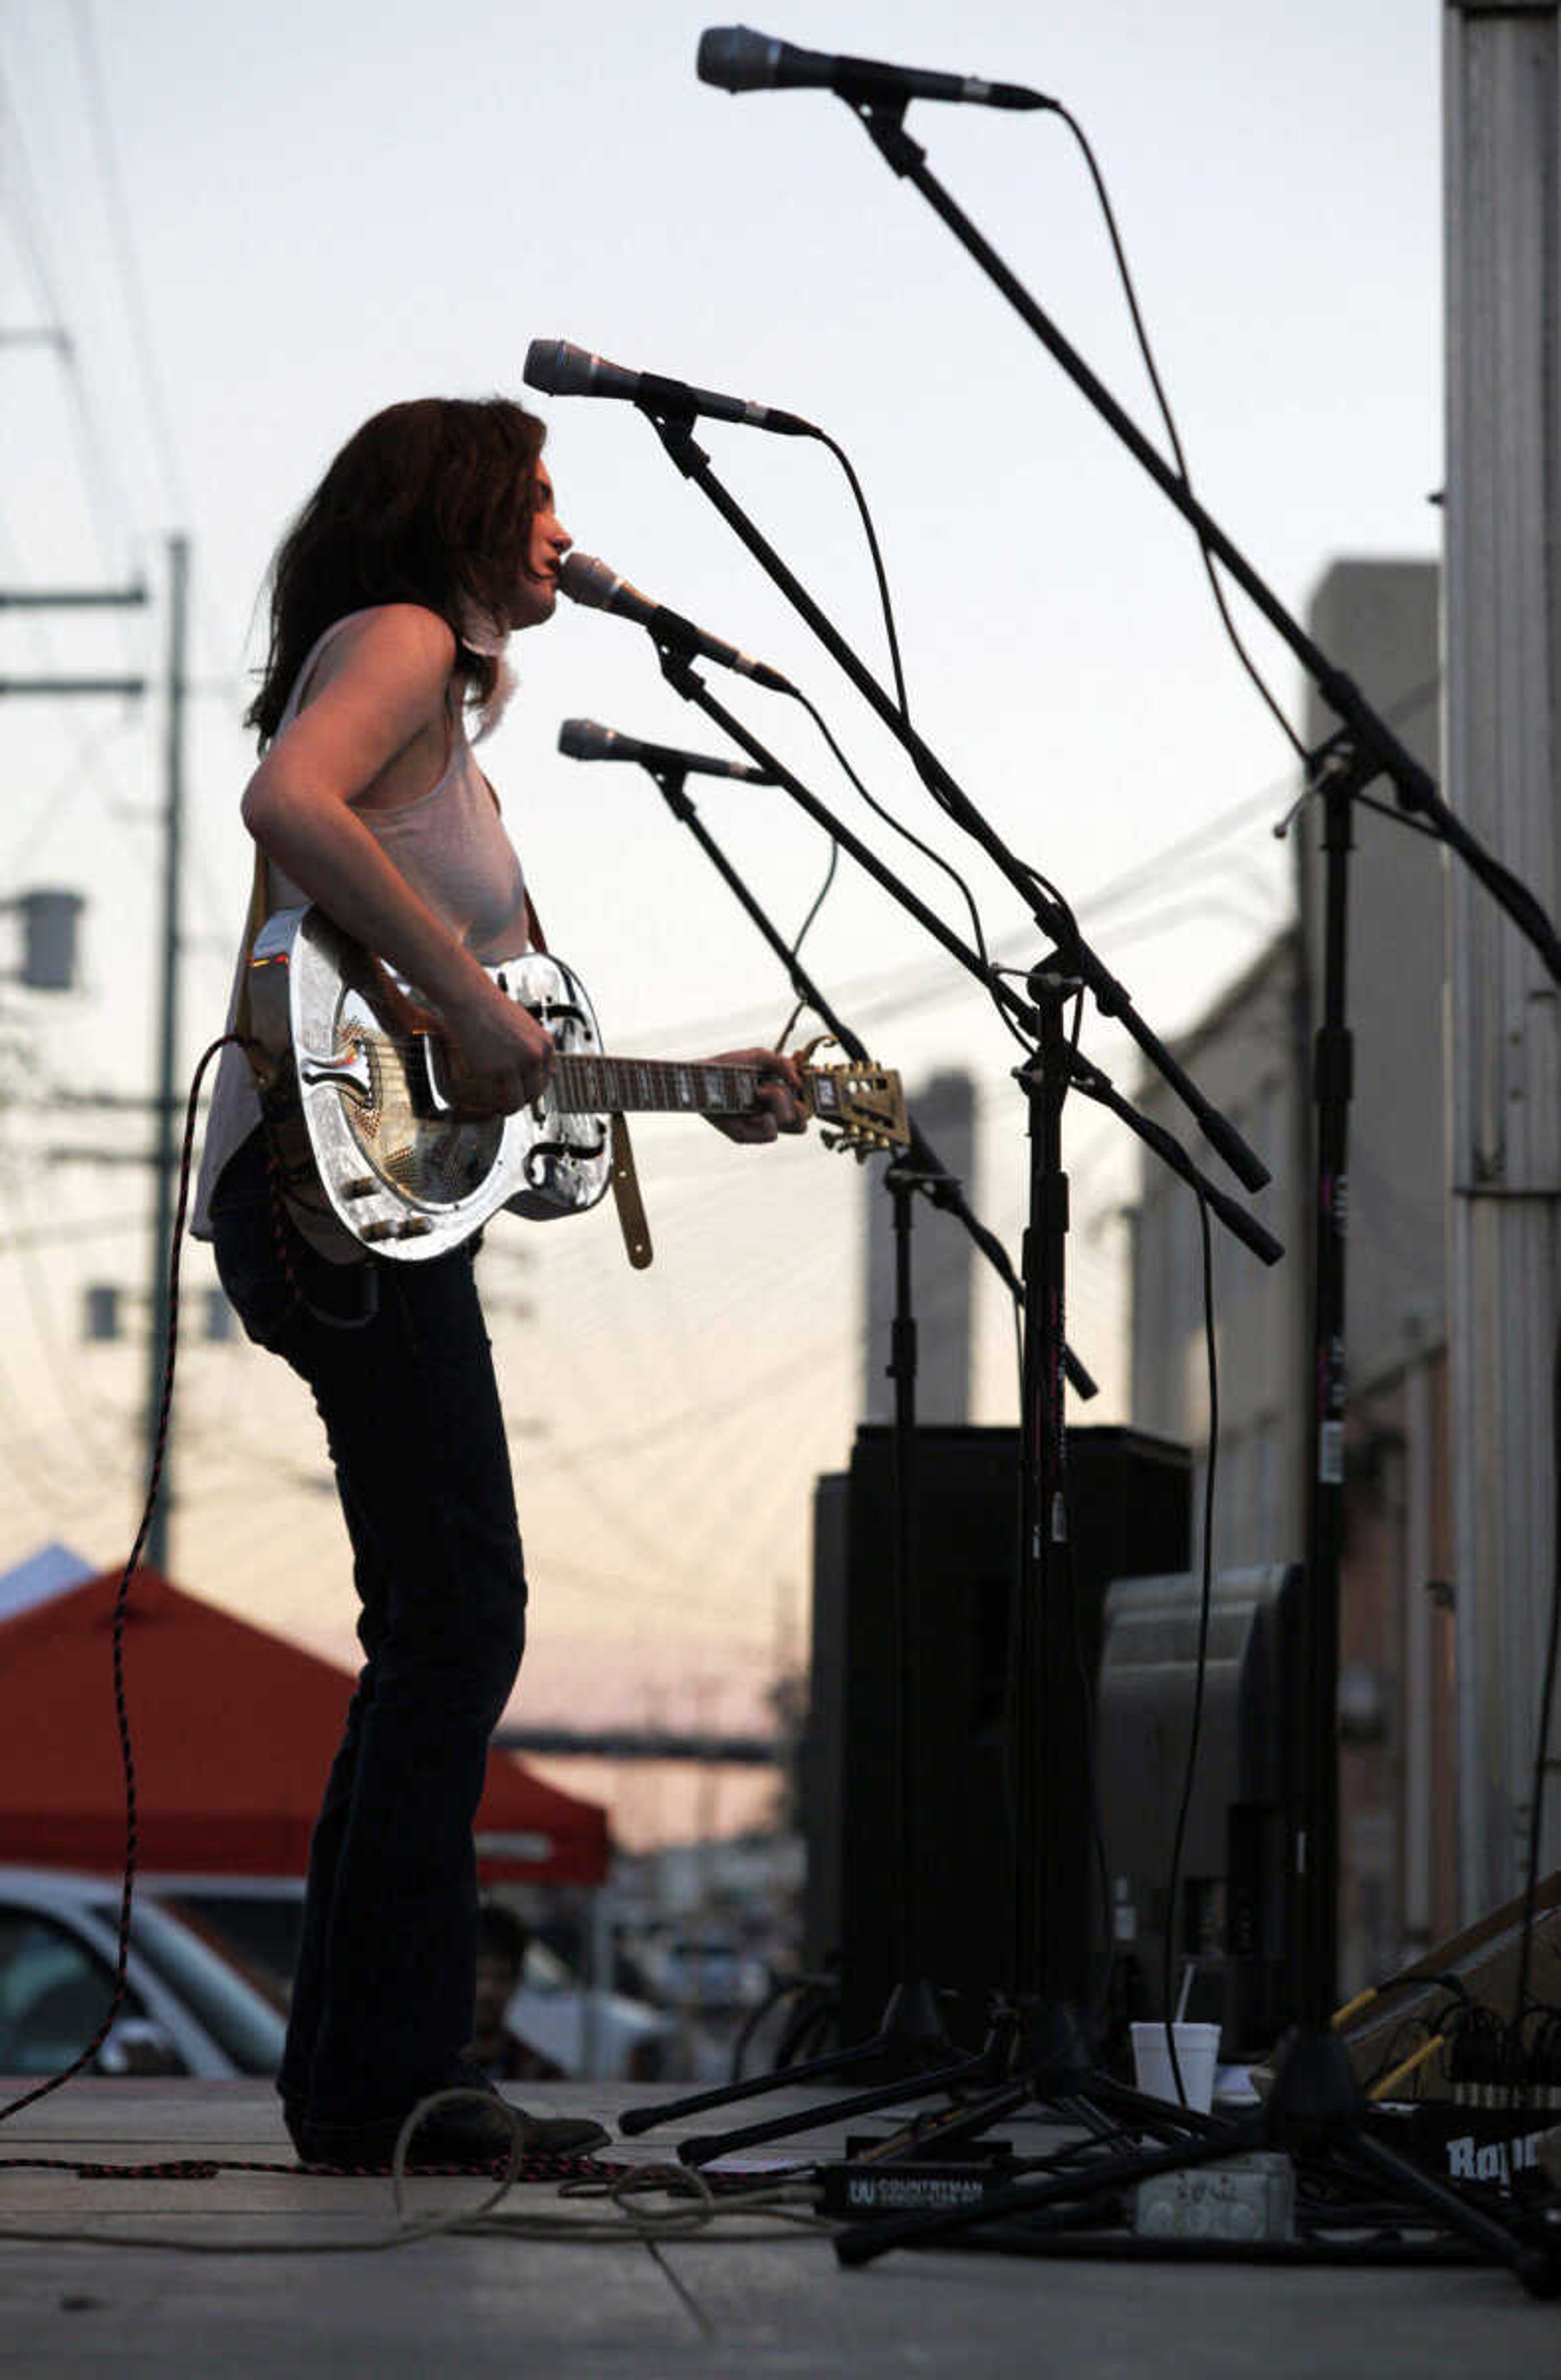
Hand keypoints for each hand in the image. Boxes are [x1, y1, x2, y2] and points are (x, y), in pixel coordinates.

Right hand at [438, 976, 555, 1114]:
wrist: (471, 998)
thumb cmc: (494, 1009)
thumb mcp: (527, 1028)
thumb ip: (537, 1050)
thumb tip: (553, 1074)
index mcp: (546, 1044)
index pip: (547, 1078)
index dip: (534, 1087)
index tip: (523, 1090)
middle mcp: (535, 1056)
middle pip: (536, 1092)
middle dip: (523, 1100)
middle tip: (511, 1101)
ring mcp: (515, 1064)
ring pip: (519, 1101)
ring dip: (511, 1107)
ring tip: (501, 1107)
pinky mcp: (494, 1070)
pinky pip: (499, 1097)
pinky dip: (495, 1104)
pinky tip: (491, 1102)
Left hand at [707, 1048, 808, 1143]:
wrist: (701, 1075)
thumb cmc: (729, 1066)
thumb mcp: (759, 1057)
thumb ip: (782, 1064)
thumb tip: (799, 1081)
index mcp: (776, 1100)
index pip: (805, 1109)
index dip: (812, 1101)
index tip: (807, 1085)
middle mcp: (769, 1116)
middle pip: (802, 1123)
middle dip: (800, 1106)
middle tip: (784, 1092)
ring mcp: (757, 1127)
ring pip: (790, 1125)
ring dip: (780, 1103)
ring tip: (760, 1089)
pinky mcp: (743, 1135)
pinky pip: (770, 1134)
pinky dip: (766, 1117)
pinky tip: (752, 1101)